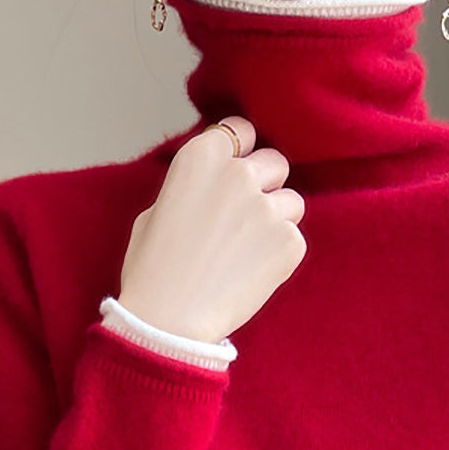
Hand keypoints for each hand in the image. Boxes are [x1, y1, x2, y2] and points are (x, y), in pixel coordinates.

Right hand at [117, 115, 306, 344]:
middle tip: (245, 221)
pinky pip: (295, 239)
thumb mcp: (157, 210)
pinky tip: (251, 274)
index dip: (243, 152)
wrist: (169, 319)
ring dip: (277, 221)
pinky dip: (280, 256)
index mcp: (202, 157)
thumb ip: (194, 187)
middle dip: (266, 186)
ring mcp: (267, 207)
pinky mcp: (289, 242)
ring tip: (247, 253)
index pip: (242, 130)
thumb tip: (213, 186)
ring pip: (292, 202)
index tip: (239, 172)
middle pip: (275, 162)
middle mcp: (238, 174)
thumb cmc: (153, 269)